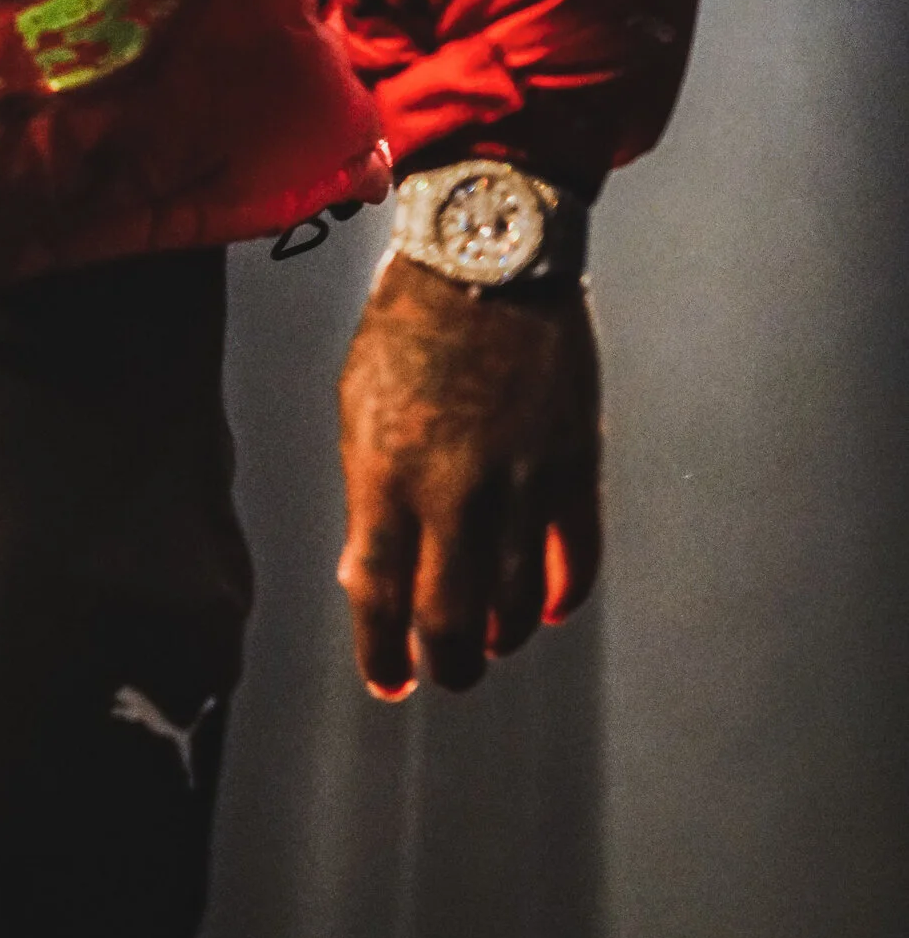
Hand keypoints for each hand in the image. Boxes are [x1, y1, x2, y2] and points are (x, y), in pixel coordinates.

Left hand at [335, 254, 601, 697]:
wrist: (486, 255)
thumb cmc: (407, 329)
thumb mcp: (359, 407)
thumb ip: (368, 496)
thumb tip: (370, 580)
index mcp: (387, 473)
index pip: (381, 596)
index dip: (383, 652)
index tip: (388, 681)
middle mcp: (456, 489)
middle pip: (452, 620)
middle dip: (447, 664)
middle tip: (445, 674)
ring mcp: (523, 480)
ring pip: (517, 602)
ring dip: (502, 635)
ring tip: (490, 640)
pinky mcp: (575, 463)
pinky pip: (578, 558)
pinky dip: (563, 595)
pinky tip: (546, 607)